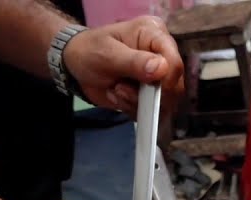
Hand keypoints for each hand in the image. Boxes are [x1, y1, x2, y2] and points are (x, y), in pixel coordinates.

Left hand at [62, 16, 184, 114]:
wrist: (75, 66)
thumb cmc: (90, 51)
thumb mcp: (108, 53)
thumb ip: (134, 61)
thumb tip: (162, 69)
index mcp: (154, 35)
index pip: (174, 61)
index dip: (166, 80)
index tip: (146, 88)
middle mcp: (161, 55)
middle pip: (174, 86)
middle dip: (147, 95)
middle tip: (120, 89)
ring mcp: (156, 77)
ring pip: (163, 103)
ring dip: (136, 103)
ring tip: (115, 91)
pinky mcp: (149, 94)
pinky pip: (150, 112)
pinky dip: (132, 109)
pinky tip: (116, 97)